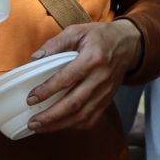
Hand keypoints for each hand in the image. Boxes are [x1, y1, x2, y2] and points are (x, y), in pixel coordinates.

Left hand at [24, 19, 141, 133]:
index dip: (48, 90)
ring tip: (40, 127)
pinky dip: (74, 125)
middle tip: (32, 122)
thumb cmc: (99, 37)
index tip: (31, 99)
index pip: (68, 78)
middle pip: (75, 103)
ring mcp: (106, 92)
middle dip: (51, 116)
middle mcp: (101, 78)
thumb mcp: (77, 31)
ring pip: (82, 115)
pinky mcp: (107, 100)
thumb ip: (55, 44)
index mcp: (92, 58)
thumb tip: (34, 59)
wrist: (128, 45)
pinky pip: (91, 119)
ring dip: (60, 124)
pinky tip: (59, 125)